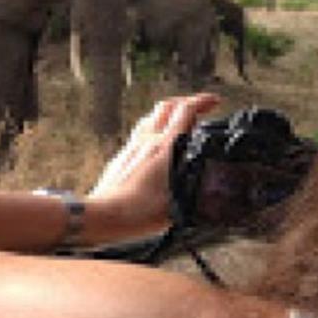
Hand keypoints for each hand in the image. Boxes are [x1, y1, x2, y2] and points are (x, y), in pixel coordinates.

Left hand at [88, 93, 220, 231]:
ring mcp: (132, 147)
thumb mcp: (179, 205)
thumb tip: (206, 191)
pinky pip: (139, 135)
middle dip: (186, 102)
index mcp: (166, 147)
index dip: (203, 101)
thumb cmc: (137, 211)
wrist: (102, 215)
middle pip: (167, 106)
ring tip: (178, 123)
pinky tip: (156, 146)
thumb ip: (194, 193)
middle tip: (197, 108)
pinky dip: (153, 132)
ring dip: (167, 115)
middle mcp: (148, 141)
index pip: (186, 111)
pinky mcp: (121, 158)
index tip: (214, 101)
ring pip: (150, 118)